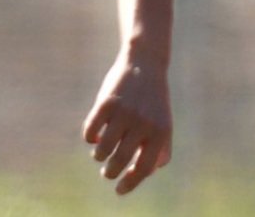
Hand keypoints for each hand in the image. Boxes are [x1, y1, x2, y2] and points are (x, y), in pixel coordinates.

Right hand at [81, 52, 172, 193]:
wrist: (145, 64)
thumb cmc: (154, 100)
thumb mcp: (164, 122)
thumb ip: (160, 147)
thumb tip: (147, 171)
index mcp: (160, 131)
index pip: (145, 168)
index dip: (130, 183)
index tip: (119, 190)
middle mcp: (144, 123)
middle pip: (120, 162)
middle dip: (110, 172)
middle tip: (108, 171)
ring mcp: (124, 113)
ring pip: (102, 150)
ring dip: (99, 155)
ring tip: (102, 151)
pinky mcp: (106, 103)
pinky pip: (90, 132)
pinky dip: (90, 138)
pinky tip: (96, 135)